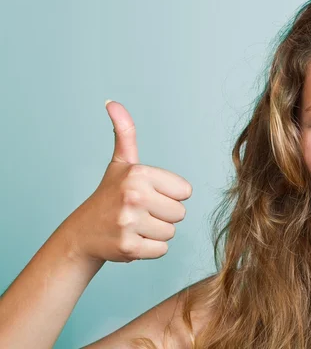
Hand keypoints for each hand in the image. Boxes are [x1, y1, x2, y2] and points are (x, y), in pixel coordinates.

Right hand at [61, 100, 191, 262]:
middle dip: (163, 215)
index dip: (169, 195)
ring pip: (171, 232)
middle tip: (140, 212)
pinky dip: (150, 249)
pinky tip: (131, 240)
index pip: (185, 191)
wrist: (82, 233)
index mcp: (139, 173)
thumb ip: (124, 132)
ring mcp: (129, 223)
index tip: (148, 194)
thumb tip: (112, 102)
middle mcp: (133, 195)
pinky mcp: (128, 247)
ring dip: (156, 232)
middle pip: (180, 213)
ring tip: (134, 225)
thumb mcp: (120, 163)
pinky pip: (162, 250)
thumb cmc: (109, 195)